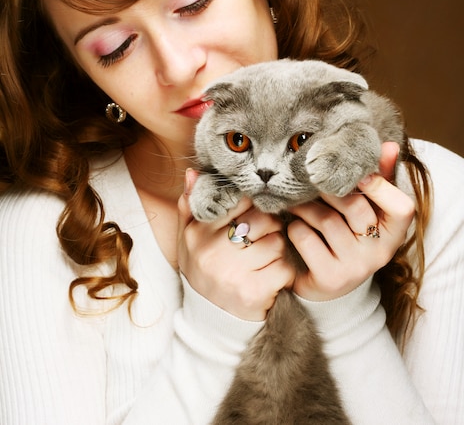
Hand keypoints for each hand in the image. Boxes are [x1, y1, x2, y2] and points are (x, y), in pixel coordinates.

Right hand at [177, 169, 294, 320]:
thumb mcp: (189, 238)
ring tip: (266, 257)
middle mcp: (212, 252)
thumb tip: (194, 173)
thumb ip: (191, 205)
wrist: (210, 320)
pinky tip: (271, 276)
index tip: (255, 212)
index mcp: (198, 234)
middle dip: (270, 226)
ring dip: (278, 249)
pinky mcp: (254, 293)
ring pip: (277, 243)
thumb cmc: (204, 268)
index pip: (239, 202)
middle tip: (265, 235)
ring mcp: (232, 274)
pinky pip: (284, 268)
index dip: (253, 205)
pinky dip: (284, 272)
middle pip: (262, 220)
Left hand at [288, 142, 414, 301]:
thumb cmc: (347, 236)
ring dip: (305, 207)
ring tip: (296, 202)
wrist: (326, 285)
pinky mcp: (329, 278)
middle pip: (355, 206)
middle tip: (309, 181)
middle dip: (327, 189)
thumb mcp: (367, 210)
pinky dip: (295, 227)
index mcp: (393, 234)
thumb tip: (388, 145)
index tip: (357, 173)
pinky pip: (306, 239)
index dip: (380, 185)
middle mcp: (379, 253)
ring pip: (326, 220)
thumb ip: (378, 178)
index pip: (402, 207)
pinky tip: (293, 226)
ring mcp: (355, 268)